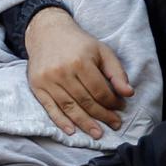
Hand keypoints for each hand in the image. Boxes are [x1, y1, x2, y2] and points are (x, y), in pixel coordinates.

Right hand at [24, 8, 133, 138]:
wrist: (47, 32)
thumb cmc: (78, 43)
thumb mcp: (102, 51)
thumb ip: (116, 72)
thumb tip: (129, 94)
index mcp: (81, 62)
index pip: (100, 90)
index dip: (112, 102)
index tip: (120, 107)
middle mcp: (63, 72)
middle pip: (86, 101)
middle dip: (102, 115)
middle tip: (114, 124)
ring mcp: (48, 80)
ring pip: (69, 107)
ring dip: (85, 123)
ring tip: (97, 134)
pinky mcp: (37, 86)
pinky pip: (50, 108)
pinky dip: (60, 121)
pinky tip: (71, 131)